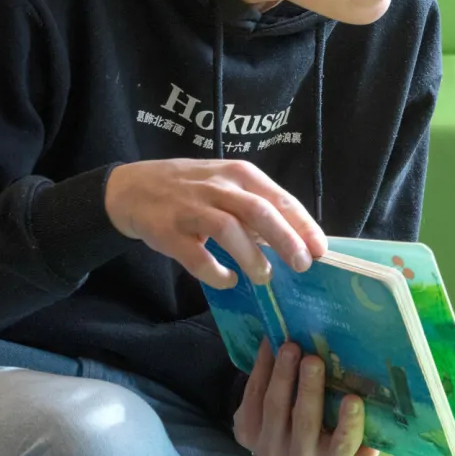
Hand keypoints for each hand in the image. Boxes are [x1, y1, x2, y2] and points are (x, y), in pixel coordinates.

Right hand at [105, 158, 326, 286]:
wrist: (133, 188)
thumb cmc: (193, 189)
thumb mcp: (229, 186)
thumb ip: (259, 208)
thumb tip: (297, 239)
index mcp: (240, 175)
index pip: (280, 199)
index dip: (303, 225)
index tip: (321, 249)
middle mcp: (218, 187)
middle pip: (259, 212)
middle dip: (286, 240)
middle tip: (303, 265)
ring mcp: (191, 208)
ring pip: (228, 230)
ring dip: (251, 256)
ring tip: (264, 276)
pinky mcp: (168, 231)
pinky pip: (195, 255)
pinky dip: (215, 271)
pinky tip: (227, 280)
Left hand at [233, 340, 378, 455]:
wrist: (279, 438)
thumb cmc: (325, 428)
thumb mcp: (344, 434)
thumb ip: (360, 438)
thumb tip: (372, 451)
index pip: (342, 448)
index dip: (348, 425)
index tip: (353, 398)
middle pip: (305, 423)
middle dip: (309, 389)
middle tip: (313, 360)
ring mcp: (268, 448)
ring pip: (275, 407)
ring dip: (282, 374)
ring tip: (289, 347)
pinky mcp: (245, 432)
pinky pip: (252, 397)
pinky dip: (261, 369)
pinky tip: (269, 346)